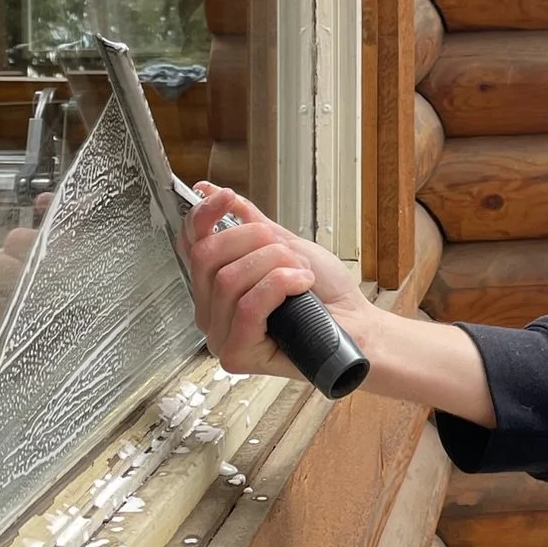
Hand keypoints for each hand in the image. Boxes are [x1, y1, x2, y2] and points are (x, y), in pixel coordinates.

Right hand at [182, 183, 372, 378]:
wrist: (357, 324)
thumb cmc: (325, 292)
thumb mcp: (285, 245)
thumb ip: (249, 223)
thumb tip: (212, 192)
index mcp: (215, 285)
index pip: (190, 245)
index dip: (202, 216)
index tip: (226, 197)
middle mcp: (211, 311)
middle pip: (206, 256)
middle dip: (253, 240)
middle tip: (286, 250)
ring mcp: (221, 335)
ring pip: (229, 279)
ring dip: (275, 265)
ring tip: (301, 274)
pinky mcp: (238, 354)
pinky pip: (248, 306)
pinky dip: (281, 286)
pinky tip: (301, 288)